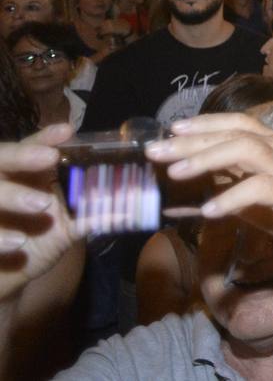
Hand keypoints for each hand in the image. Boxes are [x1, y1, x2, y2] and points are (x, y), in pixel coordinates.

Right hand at [0, 125, 78, 302]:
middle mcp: (3, 182)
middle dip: (25, 155)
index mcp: (27, 175)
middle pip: (3, 158)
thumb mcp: (67, 228)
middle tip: (50, 157)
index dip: (46, 138)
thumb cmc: (39, 240)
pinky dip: (1, 236)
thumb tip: (128, 209)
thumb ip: (90, 215)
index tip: (67, 131)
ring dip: (15, 195)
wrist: (7, 273)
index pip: (33, 148)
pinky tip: (19, 242)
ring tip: (43, 204)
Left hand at [145, 113, 272, 272]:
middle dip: (192, 141)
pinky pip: (259, 188)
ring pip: (245, 151)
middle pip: (234, 134)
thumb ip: (216, 191)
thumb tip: (172, 202)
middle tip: (156, 151)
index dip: (204, 122)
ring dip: (207, 159)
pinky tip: (208, 209)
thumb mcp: (246, 199)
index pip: (236, 122)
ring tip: (175, 173)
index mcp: (271, 143)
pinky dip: (231, 196)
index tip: (171, 129)